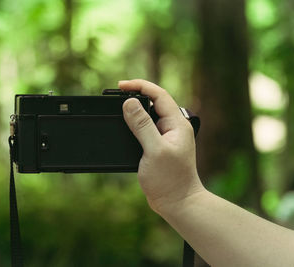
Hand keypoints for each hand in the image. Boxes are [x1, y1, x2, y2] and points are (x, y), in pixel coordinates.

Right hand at [119, 79, 204, 214]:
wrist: (177, 203)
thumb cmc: (170, 180)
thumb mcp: (154, 150)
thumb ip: (142, 125)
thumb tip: (129, 103)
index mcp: (177, 124)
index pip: (159, 95)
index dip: (140, 86)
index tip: (121, 86)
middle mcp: (173, 128)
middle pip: (154, 102)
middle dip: (135, 95)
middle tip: (116, 95)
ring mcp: (166, 137)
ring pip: (148, 116)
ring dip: (133, 110)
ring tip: (118, 108)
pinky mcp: (158, 147)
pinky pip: (145, 129)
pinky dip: (133, 125)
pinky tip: (124, 127)